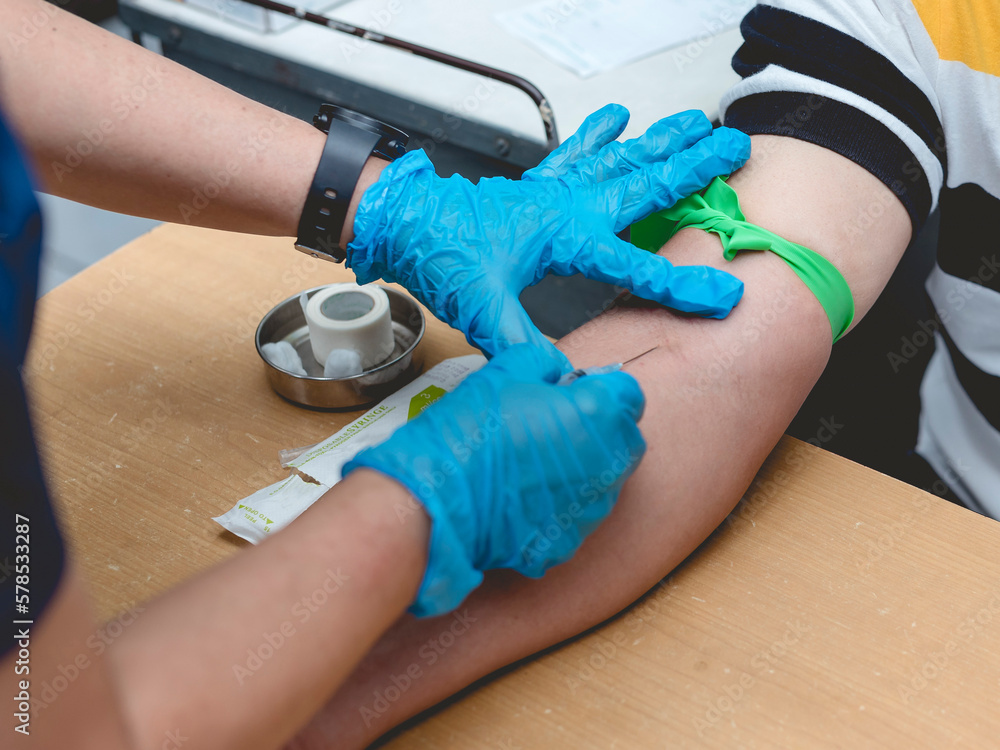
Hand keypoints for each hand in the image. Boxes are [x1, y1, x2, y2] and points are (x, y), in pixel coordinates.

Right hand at [342, 345, 645, 616]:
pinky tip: (521, 496)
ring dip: (581, 467)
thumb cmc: (469, 432)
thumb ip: (546, 366)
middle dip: (597, 429)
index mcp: (599, 414)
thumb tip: (556, 374)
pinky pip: (575, 515)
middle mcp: (608, 464)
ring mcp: (591, 509)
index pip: (629, 393)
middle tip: (553, 424)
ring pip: (603, 480)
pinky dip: (557, 504)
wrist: (436, 500)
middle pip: (623, 439)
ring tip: (531, 462)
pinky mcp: (568, 542)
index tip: (574, 393)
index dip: (600, 389)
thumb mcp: (507, 371)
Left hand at [347, 104, 750, 356]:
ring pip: (619, 159)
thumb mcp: (482, 306)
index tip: (724, 294)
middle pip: (644, 185)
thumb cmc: (442, 255)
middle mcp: (567, 206)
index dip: (682, 284)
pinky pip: (575, 153)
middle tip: (733, 149)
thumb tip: (555, 376)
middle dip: (693, 169)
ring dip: (660, 141)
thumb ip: (520, 341)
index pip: (636, 266)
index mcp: (565, 237)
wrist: (406, 221)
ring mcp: (553, 190)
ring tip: (696, 122)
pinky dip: (598, 134)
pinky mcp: (536, 185)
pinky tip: (617, 116)